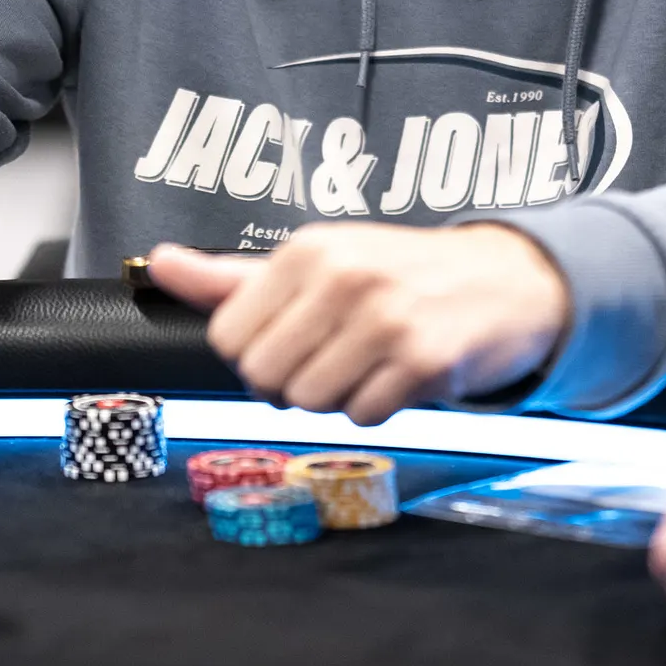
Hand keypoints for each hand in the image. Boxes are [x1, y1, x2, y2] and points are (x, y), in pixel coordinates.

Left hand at [148, 224, 569, 424]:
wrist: (505, 280)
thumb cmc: (400, 271)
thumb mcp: (318, 260)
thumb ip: (233, 276)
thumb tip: (159, 264)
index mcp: (309, 250)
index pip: (228, 336)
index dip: (253, 353)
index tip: (288, 340)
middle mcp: (345, 278)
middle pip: (264, 375)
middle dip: (289, 381)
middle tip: (328, 357)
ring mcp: (386, 320)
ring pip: (310, 401)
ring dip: (335, 395)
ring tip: (365, 362)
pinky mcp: (423, 361)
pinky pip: (363, 415)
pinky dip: (376, 406)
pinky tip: (398, 374)